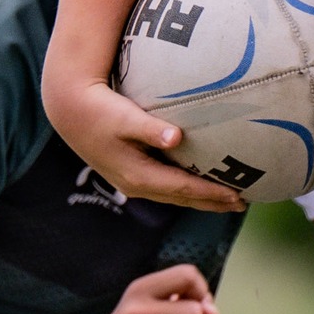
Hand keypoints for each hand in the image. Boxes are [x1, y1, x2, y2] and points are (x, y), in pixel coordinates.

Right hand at [48, 78, 246, 211]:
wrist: (70, 111)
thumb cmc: (99, 109)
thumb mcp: (125, 116)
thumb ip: (150, 128)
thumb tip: (176, 137)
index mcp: (139, 176)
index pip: (185, 189)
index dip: (212, 194)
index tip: (238, 195)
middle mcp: (137, 185)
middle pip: (184, 199)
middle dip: (214, 203)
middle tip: (243, 204)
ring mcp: (133, 184)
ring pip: (176, 197)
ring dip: (203, 200)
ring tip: (229, 201)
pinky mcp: (131, 176)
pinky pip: (167, 188)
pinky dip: (188, 190)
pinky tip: (201, 186)